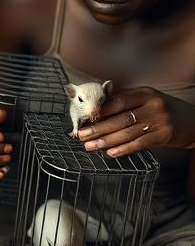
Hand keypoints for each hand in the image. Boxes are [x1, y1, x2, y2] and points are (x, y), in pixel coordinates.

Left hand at [77, 87, 194, 156]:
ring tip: (90, 146)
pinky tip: (111, 153)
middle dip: (97, 127)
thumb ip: (126, 99)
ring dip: (105, 140)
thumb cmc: (165, 111)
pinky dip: (124, 149)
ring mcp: (159, 120)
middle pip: (119, 117)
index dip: (99, 110)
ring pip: (127, 131)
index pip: (117, 100)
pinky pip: (140, 143)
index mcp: (145, 93)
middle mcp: (152, 104)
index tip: (83, 118)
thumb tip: (98, 102)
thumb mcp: (148, 99)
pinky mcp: (165, 134)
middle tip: (80, 135)